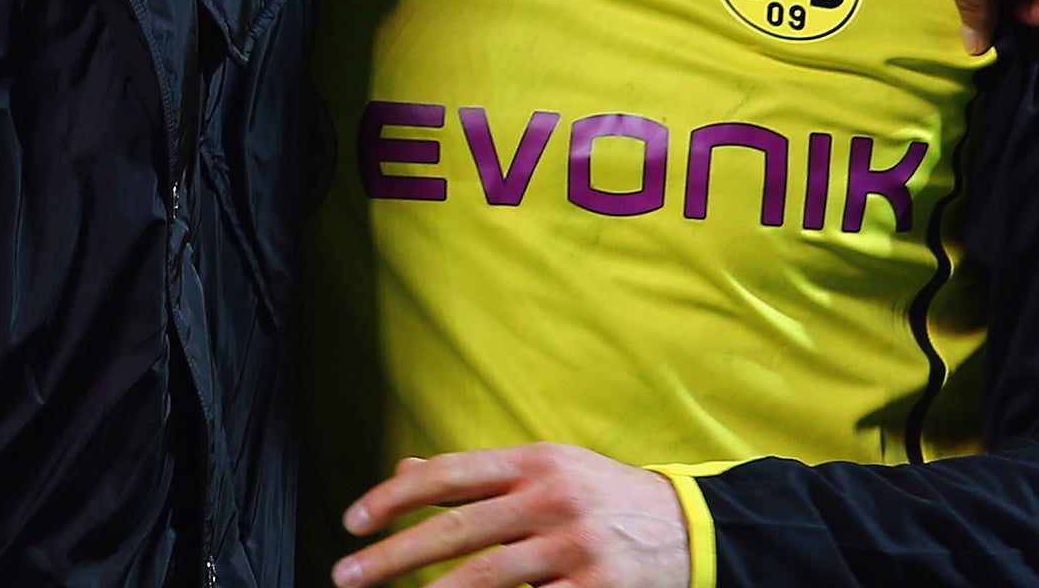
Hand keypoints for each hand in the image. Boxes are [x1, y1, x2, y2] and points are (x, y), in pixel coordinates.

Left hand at [332, 443, 689, 587]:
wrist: (691, 528)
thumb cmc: (602, 497)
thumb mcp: (545, 469)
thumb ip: (479, 475)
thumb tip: (405, 473)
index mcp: (533, 462)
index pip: (449, 475)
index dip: (393, 497)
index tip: (352, 521)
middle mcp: (551, 499)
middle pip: (456, 530)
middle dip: (392, 555)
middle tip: (347, 575)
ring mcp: (574, 548)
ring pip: (486, 578)